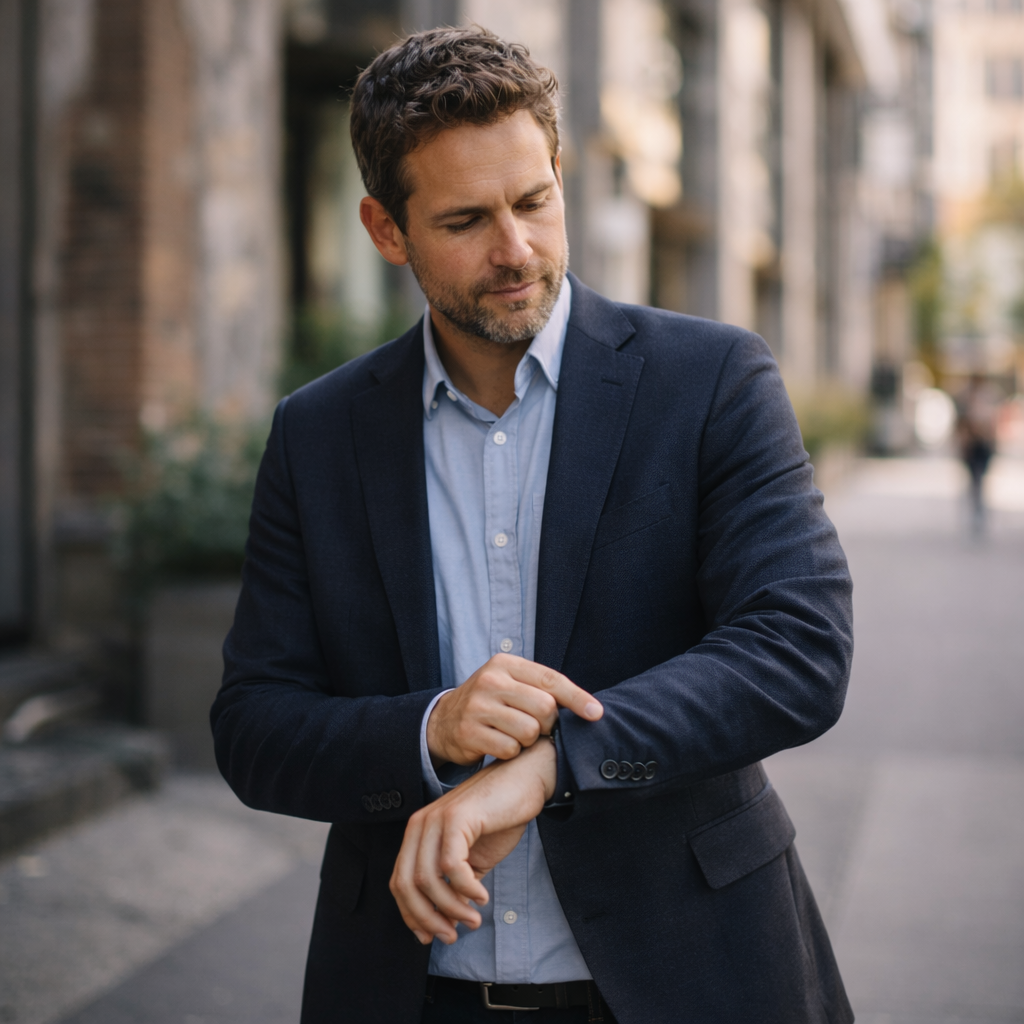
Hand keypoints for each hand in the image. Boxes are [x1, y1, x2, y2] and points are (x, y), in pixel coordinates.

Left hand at [390, 737, 556, 943]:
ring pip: (428, 879)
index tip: (430, 937)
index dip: (411, 915)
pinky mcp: (457, 817)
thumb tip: (445, 923)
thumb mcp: (473, 859)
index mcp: (418, 833)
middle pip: (407, 884)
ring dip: (451, 909)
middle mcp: (420, 824)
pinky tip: (481, 896)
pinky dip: (466, 889)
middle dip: (427, 918)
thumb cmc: (500, 817)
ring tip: (473, 919)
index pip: (399, 882)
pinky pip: (451, 865)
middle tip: (453, 936)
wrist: (525, 780)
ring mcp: (436, 819)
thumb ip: (455, 886)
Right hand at [427, 654, 601, 765]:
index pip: (550, 679)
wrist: (443, 720)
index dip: (577, 697)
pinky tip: (500, 744)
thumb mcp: (510, 683)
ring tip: (515, 734)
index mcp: (505, 664)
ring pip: (529, 732)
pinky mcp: (469, 732)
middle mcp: (491, 681)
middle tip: (536, 726)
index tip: (596, 713)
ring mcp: (477, 706)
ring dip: (528, 740)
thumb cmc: (490, 701)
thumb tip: (587, 707)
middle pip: (544, 708)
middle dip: (547, 723)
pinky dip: (511, 752)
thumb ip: (540, 688)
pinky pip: (509, 749)